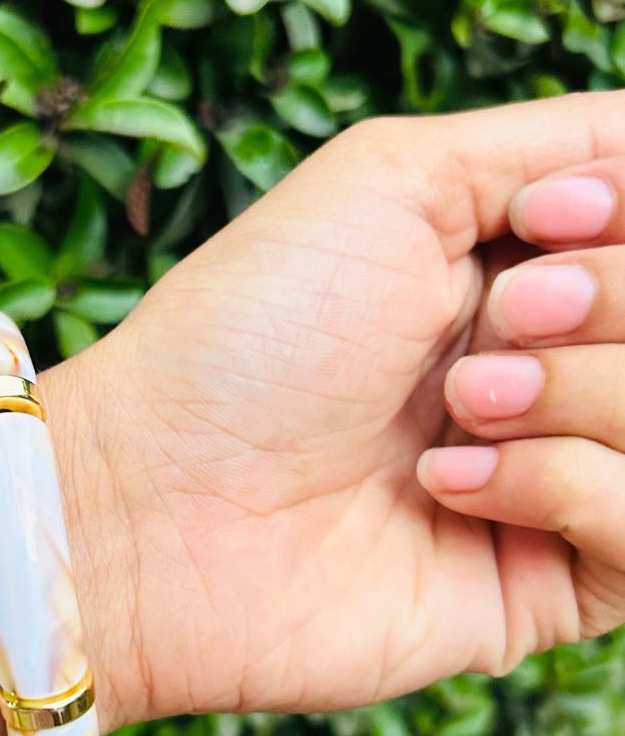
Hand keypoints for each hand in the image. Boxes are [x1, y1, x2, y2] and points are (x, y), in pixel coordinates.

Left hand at [53, 91, 624, 726]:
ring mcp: (549, 484)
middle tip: (478, 337)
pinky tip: (446, 485)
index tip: (534, 227)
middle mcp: (544, 375)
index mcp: (519, 273)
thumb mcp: (392, 181)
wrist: (158, 503)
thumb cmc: (249, 335)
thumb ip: (553, 148)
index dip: (620, 230)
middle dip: (603, 307)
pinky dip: (564, 488)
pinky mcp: (541, 587)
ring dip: (579, 396)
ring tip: (451, 414)